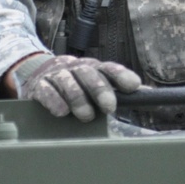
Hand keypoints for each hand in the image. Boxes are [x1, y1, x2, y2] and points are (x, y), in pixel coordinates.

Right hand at [11, 54, 141, 121]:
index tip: (133, 86)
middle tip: (109, 107)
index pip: (108, 68)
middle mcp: (74, 68)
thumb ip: (118, 88)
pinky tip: (61, 112)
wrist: (36, 73)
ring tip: (86, 115)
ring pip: (67, 81)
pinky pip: (45, 90)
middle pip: (88, 73)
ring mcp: (56, 75)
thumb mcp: (95, 82)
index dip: (121, 75)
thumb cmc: (74, 82)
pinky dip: (54, 100)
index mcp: (91, 67)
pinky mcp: (38, 86)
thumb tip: (148, 93)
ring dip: (78, 98)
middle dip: (100, 89)